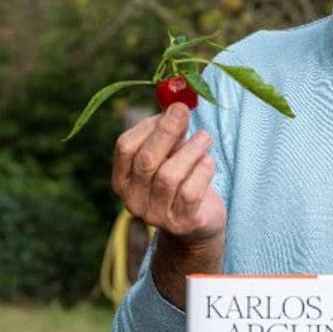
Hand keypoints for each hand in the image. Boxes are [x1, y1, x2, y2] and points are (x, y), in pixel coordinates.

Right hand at [111, 103, 225, 241]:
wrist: (198, 226)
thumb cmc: (182, 182)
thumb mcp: (169, 157)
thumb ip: (168, 135)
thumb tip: (177, 105)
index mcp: (122, 180)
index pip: (125, 148)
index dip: (147, 125)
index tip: (169, 109)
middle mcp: (133, 201)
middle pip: (146, 160)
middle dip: (167, 131)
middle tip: (184, 111)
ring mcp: (156, 216)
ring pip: (169, 176)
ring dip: (190, 150)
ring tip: (205, 138)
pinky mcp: (182, 224)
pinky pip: (190, 193)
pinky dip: (202, 171)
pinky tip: (210, 161)